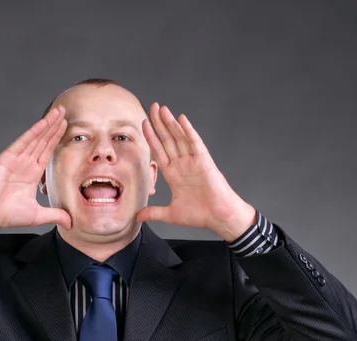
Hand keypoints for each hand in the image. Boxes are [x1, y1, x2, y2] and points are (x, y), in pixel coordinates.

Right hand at [0, 106, 70, 234]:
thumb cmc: (7, 215)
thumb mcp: (37, 215)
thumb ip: (54, 215)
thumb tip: (70, 222)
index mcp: (32, 174)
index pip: (47, 152)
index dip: (56, 139)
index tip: (66, 127)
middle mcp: (24, 163)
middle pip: (42, 141)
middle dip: (53, 126)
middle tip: (64, 111)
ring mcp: (16, 159)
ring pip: (35, 138)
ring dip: (46, 124)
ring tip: (57, 111)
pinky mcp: (6, 158)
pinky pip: (22, 143)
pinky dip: (33, 132)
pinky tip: (43, 123)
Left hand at [136, 103, 255, 240]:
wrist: (219, 217)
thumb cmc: (200, 214)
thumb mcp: (170, 214)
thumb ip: (153, 213)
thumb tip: (136, 216)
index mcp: (174, 174)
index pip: (159, 151)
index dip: (152, 138)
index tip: (144, 124)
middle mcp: (182, 164)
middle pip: (168, 140)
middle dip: (159, 124)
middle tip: (152, 107)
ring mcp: (193, 161)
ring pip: (179, 138)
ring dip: (171, 123)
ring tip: (162, 109)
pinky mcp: (204, 161)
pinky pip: (195, 143)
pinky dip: (188, 131)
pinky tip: (181, 119)